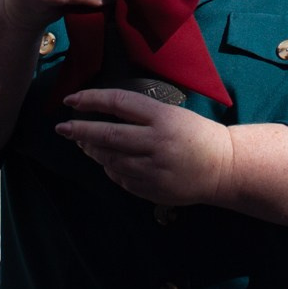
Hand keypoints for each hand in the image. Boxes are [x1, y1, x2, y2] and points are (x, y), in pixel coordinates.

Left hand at [56, 88, 232, 205]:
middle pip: (107, 134)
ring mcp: (154, 169)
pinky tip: (108, 160)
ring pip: (110, 159)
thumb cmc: (197, 135)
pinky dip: (110, 167)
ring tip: (83, 142)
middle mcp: (157, 142)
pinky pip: (121, 177)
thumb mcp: (173, 114)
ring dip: (92, 150)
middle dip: (80, 130)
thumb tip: (101, 115)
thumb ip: (141, 115)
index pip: (118, 103)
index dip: (91, 99)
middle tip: (62, 127)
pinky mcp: (152, 189)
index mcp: (163, 117)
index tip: (72, 99)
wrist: (224, 167)